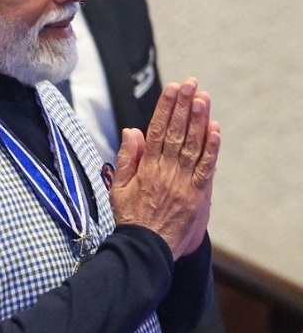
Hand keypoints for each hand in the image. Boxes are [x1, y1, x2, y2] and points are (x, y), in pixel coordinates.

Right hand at [109, 80, 220, 258]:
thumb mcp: (118, 188)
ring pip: (192, 145)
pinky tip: (215, 129)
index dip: (165, 108)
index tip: (172, 89)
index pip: (156, 130)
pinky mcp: (197, 195)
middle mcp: (165, 171)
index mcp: (145, 168)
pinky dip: (212, 148)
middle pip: (176, 132)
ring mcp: (182, 182)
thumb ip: (126, 158)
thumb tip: (132, 131)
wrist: (146, 248)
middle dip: (184, 106)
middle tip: (191, 84)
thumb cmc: (130, 219)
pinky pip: (206, 167)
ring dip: (198, 120)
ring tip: (202, 98)